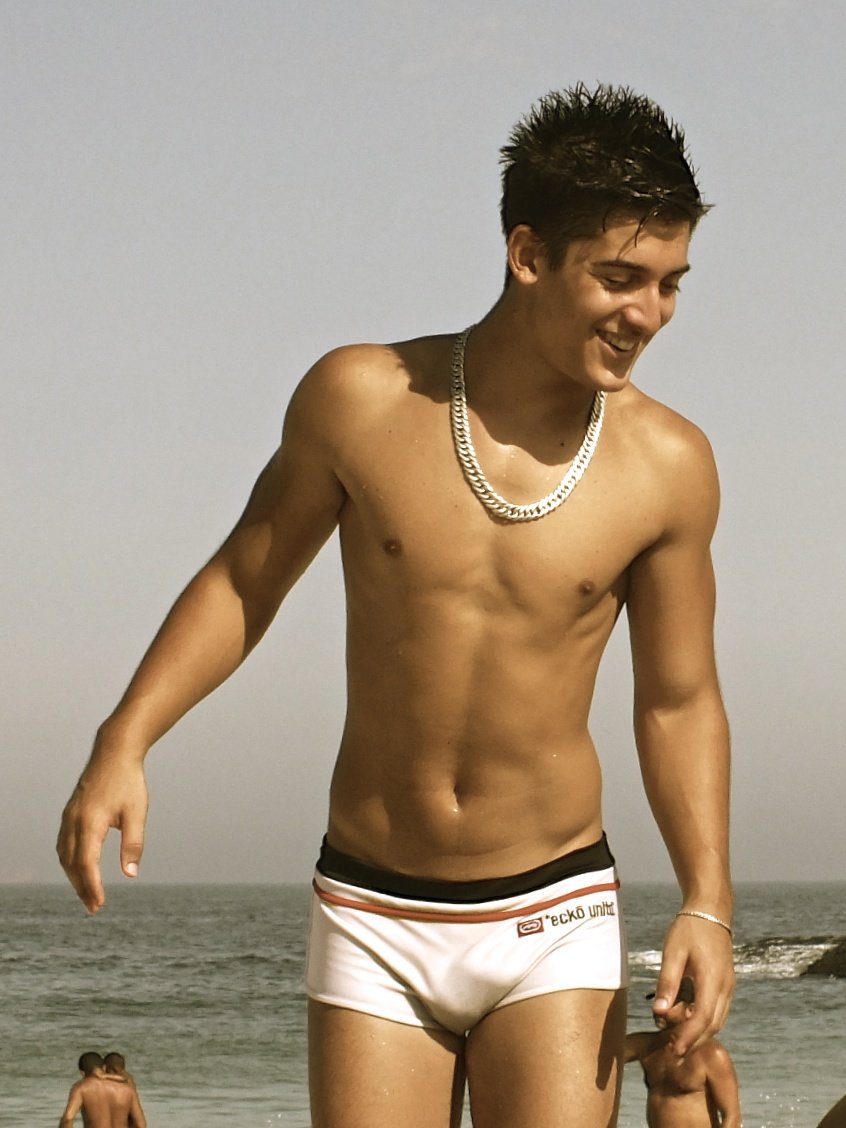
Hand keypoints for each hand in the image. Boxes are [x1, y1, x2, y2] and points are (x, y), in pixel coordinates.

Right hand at [56, 749, 147, 912]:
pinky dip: (69, 860)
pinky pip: (64, 843)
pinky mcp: (70, 812)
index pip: (86, 864)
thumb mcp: (137, 813)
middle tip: (94, 907)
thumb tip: (130, 874)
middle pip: (72, 863)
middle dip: (82, 887)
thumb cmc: (128, 781)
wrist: (114, 752)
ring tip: (87, 892)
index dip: (91, 886)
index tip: (99, 903)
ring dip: (74, 876)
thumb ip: (133, 844)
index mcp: (90, 822)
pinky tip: (79, 867)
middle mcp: (74, 821)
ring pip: (64, 854)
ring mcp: (69, 816)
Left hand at [651, 912, 734, 1055]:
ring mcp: (728, 987)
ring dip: (698, 1031)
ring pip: (717, 1020)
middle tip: (672, 1048)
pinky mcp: (725, 984)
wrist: (711, 911)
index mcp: (713, 980)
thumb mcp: (673, 953)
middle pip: (712, 1025)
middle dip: (692, 1040)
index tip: (674, 1051)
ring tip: (675, 1035)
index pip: (702, 1019)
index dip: (688, 1038)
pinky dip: (703, 1020)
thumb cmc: (689, 929)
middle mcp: (725, 988)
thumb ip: (667, 983)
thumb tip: (659, 1011)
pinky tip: (686, 1018)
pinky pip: (717, 1010)